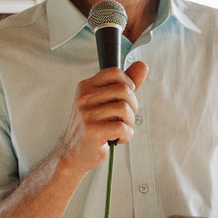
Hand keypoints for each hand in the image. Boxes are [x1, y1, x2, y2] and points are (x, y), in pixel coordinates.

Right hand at [52, 60, 146, 178]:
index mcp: (86, 86)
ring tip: (121, 128)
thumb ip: (125, 83)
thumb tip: (142, 65)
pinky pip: (122, 128)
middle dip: (132, 105)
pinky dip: (126, 135)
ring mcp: (87, 114)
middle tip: (126, 117)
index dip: (128, 84)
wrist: (74, 151)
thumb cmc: (93, 124)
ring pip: (124, 109)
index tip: (126, 97)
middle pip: (124, 90)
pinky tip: (118, 138)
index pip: (115, 73)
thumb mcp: (106, 100)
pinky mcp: (92, 131)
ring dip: (129, 122)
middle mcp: (84, 98)